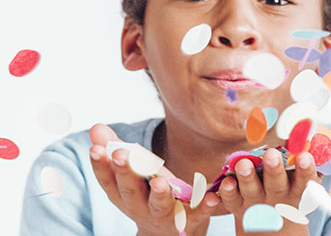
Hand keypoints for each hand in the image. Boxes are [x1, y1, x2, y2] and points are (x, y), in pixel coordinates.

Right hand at [88, 124, 219, 235]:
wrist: (167, 231)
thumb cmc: (146, 193)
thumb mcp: (132, 173)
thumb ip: (115, 150)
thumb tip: (95, 127)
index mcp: (122, 194)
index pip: (107, 180)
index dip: (101, 165)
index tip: (96, 148)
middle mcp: (139, 206)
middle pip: (130, 191)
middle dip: (126, 173)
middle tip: (122, 155)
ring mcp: (164, 214)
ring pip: (159, 205)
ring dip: (159, 194)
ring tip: (160, 182)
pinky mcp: (189, 219)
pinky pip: (197, 213)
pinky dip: (204, 206)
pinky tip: (211, 197)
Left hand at [216, 148, 317, 234]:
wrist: (269, 219)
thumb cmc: (287, 188)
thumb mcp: (297, 179)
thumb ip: (299, 159)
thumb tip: (306, 131)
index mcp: (296, 189)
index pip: (305, 180)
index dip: (305, 169)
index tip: (305, 156)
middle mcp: (278, 197)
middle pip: (277, 185)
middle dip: (274, 170)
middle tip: (271, 155)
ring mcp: (256, 202)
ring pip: (252, 191)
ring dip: (248, 178)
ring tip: (243, 163)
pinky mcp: (238, 205)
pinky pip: (231, 199)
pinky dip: (229, 190)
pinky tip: (227, 181)